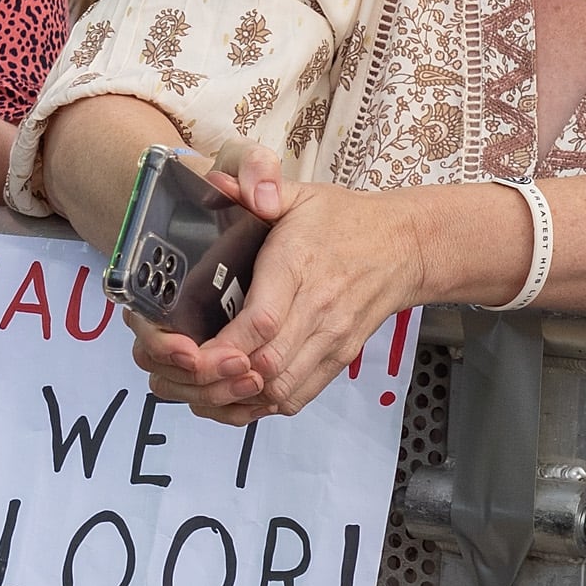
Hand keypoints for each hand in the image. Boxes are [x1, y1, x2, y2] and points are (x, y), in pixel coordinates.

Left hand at [125, 146, 426, 423]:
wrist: (405, 247)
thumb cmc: (344, 221)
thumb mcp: (300, 194)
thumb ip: (256, 184)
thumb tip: (217, 181)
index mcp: (299, 264)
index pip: (262, 320)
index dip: (224, 348)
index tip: (190, 353)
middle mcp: (319, 307)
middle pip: (266, 364)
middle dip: (218, 378)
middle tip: (180, 374)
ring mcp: (332, 338)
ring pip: (280, 388)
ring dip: (237, 396)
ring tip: (202, 387)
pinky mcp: (339, 358)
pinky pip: (298, 396)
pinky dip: (262, 404)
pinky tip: (237, 393)